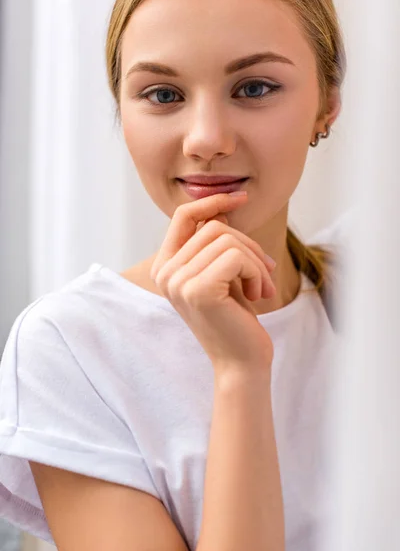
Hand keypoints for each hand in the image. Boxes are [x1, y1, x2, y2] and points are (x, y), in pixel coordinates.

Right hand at [150, 193, 276, 372]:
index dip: (213, 202)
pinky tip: (258, 295)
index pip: (183, 216)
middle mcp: (165, 273)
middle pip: (214, 227)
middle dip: (248, 246)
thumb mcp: (221, 273)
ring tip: (261, 287)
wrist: (241, 362)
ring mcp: (178, 282)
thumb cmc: (235, 317)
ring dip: (256, 262)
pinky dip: (257, 273)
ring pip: (228, 240)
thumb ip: (214, 244)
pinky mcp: (198, 290)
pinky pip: (237, 257)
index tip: (242, 198)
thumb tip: (225, 209)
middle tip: (265, 272)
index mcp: (165, 267)